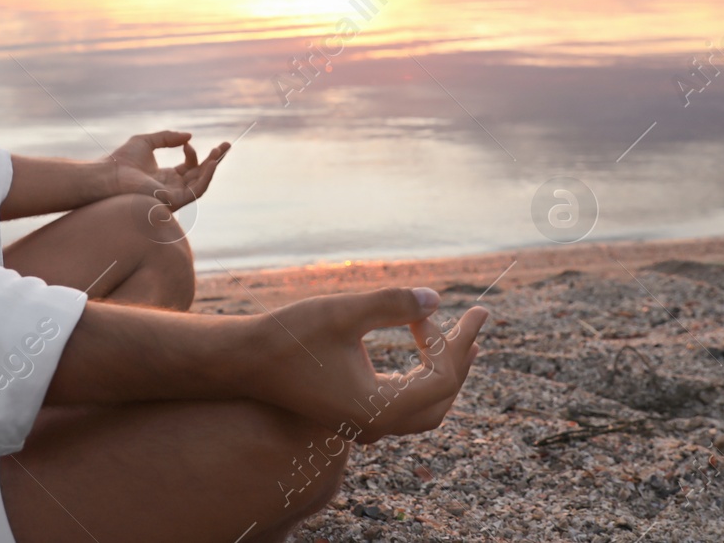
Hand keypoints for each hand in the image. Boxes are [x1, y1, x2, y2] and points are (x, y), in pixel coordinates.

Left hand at [103, 131, 229, 210]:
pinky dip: (206, 177)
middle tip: (227, 144)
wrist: (109, 175)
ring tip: (220, 150)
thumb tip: (189, 137)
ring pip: (201, 183)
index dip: (194, 154)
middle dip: (215, 160)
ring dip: (213, 167)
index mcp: (165, 178)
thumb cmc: (121, 161)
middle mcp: (172, 189)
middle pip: (200, 175)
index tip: (187, 142)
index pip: (189, 168)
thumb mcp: (147, 142)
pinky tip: (210, 163)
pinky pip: (197, 191)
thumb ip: (168, 138)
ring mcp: (174, 197)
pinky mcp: (173, 202)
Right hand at [247, 288, 487, 443]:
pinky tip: (426, 348)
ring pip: (425, 407)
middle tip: (478, 320)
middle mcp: (375, 425)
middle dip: (461, 359)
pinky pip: (405, 403)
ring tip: (466, 337)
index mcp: (377, 409)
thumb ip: (393, 303)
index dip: (447, 340)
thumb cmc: (291, 335)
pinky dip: (423, 377)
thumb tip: (437, 298)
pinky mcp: (356, 413)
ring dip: (446, 371)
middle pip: (441, 399)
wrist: (245, 360)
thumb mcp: (345, 312)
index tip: (426, 308)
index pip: (440, 381)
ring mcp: (365, 423)